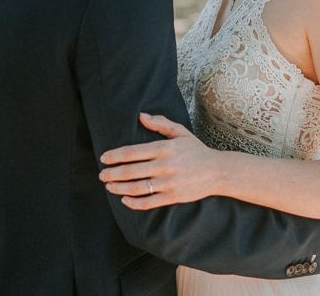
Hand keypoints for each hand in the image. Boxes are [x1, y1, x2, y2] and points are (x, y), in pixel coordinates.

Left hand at [99, 113, 219, 209]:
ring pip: (137, 187)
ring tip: (109, 186)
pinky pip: (148, 202)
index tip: (104, 158)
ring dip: (119, 188)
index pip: (133, 152)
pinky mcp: (173, 197)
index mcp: (165, 148)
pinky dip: (134, 202)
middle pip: (131, 171)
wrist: (217, 171)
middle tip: (101, 174)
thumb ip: (160, 124)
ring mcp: (169, 183)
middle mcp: (165, 165)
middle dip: (112, 173)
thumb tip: (141, 116)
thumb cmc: (196, 150)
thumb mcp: (180, 132)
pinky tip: (125, 199)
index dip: (115, 156)